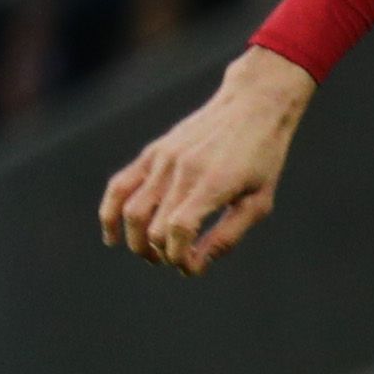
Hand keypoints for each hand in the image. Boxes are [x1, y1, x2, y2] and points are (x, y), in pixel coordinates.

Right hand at [100, 47, 315, 273]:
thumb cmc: (263, 157)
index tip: (193, 268)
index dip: (181, 257)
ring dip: (136, 241)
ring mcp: (162, 160)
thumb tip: (197, 264)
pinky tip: (113, 237)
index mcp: (212, 184)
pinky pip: (119, 186)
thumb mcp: (259, 200)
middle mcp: (181, 172)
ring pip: (131, 211)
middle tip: (177, 262)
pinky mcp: (152, 153)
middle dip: (162, 254)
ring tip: (151, 255)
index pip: (179, 231)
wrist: (251, 105)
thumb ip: (229, 235)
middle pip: (154, 227)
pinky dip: (110, 214)